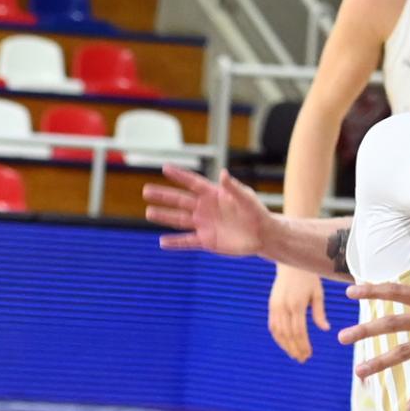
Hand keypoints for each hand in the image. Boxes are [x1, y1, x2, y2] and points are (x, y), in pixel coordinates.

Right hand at [144, 164, 270, 254]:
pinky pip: (187, 241)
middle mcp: (205, 208)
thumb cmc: (256, 212)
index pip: (193, 183)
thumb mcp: (246, 198)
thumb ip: (234, 187)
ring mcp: (204, 225)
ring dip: (164, 216)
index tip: (165, 168)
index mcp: (214, 194)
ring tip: (149, 212)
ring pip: (180, 220)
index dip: (180, 176)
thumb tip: (223, 173)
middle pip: (180, 200)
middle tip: (146, 190)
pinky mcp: (207, 241)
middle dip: (164, 196)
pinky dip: (176, 242)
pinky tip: (162, 242)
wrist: (263, 234)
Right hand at [268, 265, 329, 362]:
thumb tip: (325, 329)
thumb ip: (319, 313)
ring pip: (278, 332)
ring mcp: (275, 307)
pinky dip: (278, 337)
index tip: (308, 354)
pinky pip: (272, 326)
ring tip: (294, 354)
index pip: (299, 331)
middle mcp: (283, 307)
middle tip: (302, 359)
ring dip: (285, 346)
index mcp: (297, 304)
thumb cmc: (308, 278)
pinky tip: (285, 344)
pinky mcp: (271, 305)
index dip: (303, 344)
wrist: (291, 264)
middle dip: (294, 348)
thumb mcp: (318, 293)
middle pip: (288, 334)